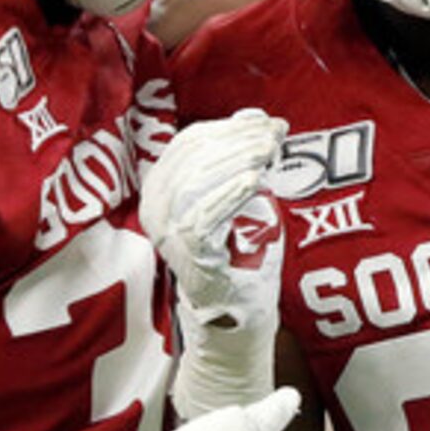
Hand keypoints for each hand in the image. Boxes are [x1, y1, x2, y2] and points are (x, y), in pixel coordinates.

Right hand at [140, 111, 285, 419]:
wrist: (238, 314)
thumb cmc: (241, 253)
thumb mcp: (241, 195)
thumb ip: (241, 157)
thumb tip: (253, 116)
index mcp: (163, 187)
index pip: (190, 142)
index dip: (229, 126)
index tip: (267, 121)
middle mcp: (155, 208)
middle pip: (193, 157)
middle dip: (238, 139)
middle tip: (274, 132)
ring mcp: (167, 233)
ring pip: (196, 182)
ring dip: (237, 160)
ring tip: (269, 150)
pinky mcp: (185, 255)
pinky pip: (203, 217)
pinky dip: (230, 194)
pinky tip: (256, 180)